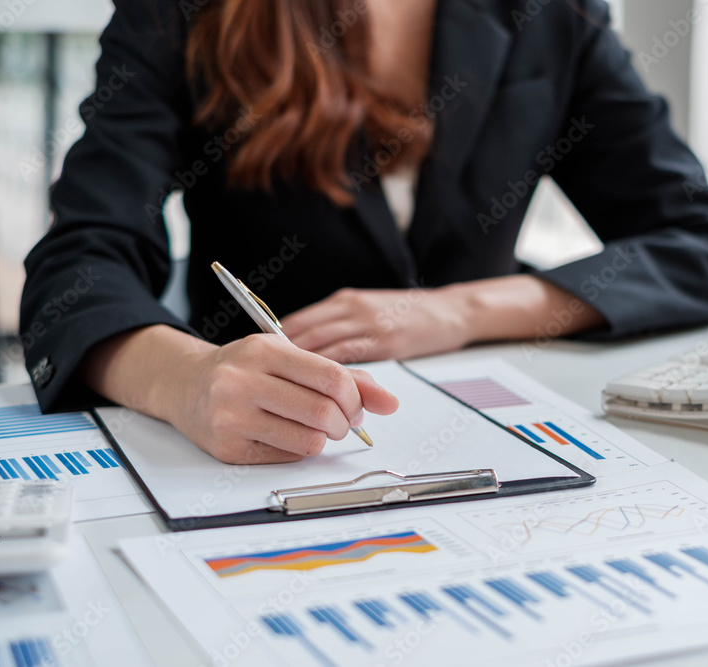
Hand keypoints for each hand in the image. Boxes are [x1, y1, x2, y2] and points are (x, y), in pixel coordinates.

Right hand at [167, 334, 398, 463]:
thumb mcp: (289, 358)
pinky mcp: (227, 448)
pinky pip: (286, 457)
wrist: (185, 384)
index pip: (331, 377)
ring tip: (314, 428)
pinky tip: (284, 434)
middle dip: (344, 423)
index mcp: (264, 350)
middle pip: (323, 413)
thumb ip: (343, 377)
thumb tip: (390, 403)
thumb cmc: (246, 369)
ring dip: (323, 439)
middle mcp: (242, 380)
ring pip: (308, 440)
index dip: (355, 397)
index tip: (355, 405)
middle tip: (341, 422)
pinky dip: (297, 449)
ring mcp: (231, 416)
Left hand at [279, 276, 605, 362]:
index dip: (272, 345)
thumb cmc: (411, 315)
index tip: (255, 366)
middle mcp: (350, 308)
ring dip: (298, 370)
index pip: (296, 322)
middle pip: (300, 333)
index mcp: (344, 301)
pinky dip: (327, 373)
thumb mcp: (370, 311)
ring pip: (320, 346)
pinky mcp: (385, 340)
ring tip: (279, 391)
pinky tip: (314, 390)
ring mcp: (367, 323)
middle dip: (277, 361)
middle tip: (259, 384)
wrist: (452, 310)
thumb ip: (341, 327)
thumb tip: (308, 351)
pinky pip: (348, 357)